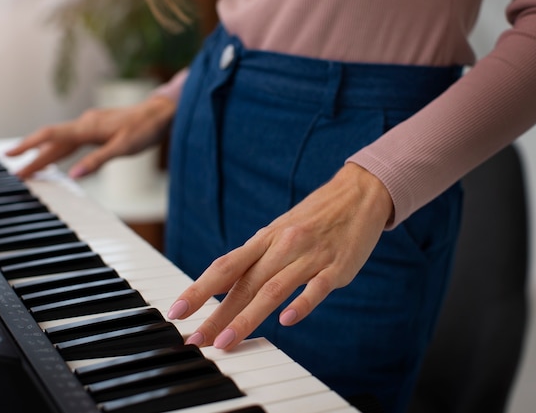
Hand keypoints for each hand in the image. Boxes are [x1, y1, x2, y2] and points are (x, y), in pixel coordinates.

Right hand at [6, 95, 175, 178]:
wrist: (162, 113)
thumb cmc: (146, 129)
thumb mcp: (123, 148)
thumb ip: (97, 161)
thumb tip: (73, 176)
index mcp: (87, 127)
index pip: (50, 136)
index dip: (29, 146)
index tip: (10, 156)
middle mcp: (86, 124)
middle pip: (53, 142)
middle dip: (34, 157)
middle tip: (17, 173)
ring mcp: (92, 125)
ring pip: (63, 141)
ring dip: (46, 154)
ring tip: (32, 168)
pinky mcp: (99, 128)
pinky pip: (73, 139)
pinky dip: (61, 149)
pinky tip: (59, 156)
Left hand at [167, 162, 394, 349]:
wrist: (358, 193)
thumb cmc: (313, 217)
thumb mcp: (279, 232)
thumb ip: (256, 259)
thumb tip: (224, 288)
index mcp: (265, 239)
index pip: (225, 266)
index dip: (199, 289)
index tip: (177, 312)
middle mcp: (282, 246)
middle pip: (244, 285)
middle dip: (216, 315)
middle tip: (195, 340)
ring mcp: (309, 256)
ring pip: (273, 289)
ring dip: (246, 318)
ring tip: (226, 342)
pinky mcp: (337, 267)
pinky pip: (317, 286)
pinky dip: (302, 303)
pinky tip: (287, 321)